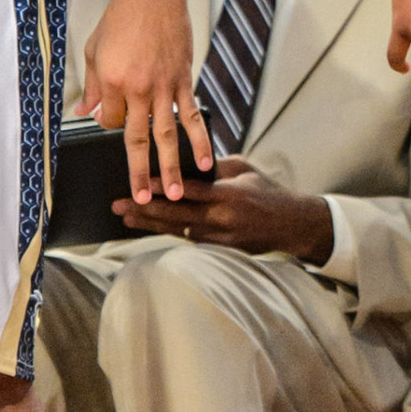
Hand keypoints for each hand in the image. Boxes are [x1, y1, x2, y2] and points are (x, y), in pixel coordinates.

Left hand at [82, 0, 211, 203]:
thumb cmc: (122, 19)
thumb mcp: (95, 51)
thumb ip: (93, 85)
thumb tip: (87, 112)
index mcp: (113, 83)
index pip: (110, 121)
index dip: (110, 127)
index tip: (113, 123)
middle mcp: (139, 89)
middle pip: (137, 139)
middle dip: (140, 172)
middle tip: (144, 197)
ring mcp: (165, 87)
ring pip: (167, 135)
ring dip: (171, 165)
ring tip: (175, 191)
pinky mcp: (184, 80)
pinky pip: (191, 115)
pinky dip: (198, 138)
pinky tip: (204, 158)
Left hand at [113, 156, 333, 261]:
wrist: (292, 225)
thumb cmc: (269, 193)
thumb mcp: (247, 170)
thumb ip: (217, 166)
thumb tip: (188, 162)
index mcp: (230, 194)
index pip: (190, 190)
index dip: (164, 187)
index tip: (140, 182)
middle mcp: (222, 217)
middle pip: (175, 214)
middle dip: (144, 209)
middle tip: (118, 205)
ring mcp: (220, 237)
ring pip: (176, 229)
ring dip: (149, 224)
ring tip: (125, 218)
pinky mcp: (219, 249)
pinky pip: (187, 238)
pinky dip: (167, 232)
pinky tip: (148, 227)